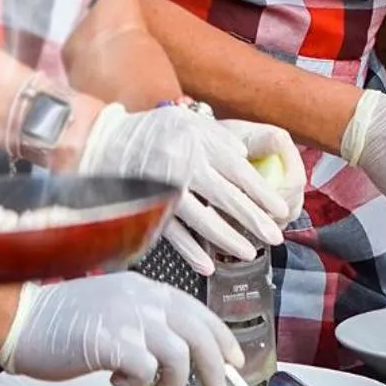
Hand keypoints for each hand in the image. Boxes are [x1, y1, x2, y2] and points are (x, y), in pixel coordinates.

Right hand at [0, 272, 242, 385]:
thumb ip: (146, 317)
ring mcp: (125, 317)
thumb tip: (183, 348)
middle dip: (215, 368)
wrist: (22, 319)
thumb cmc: (63, 319)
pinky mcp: (110, 342)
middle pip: (198, 332)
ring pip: (178, 356)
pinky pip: (145, 370)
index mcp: (142, 287)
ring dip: (174, 385)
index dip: (221, 338)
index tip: (233, 360)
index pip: (196, 310)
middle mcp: (139, 297)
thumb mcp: (114, 305)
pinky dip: (139, 384)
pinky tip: (121, 383)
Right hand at [79, 104, 291, 274]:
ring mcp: (164, 189)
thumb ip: (217, 137)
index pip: (239, 171)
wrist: (103, 140)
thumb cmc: (150, 130)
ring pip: (204, 221)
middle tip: (275, 237)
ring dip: (229, 240)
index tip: (281, 209)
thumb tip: (244, 158)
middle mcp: (183, 165)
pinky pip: (174, 234)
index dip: (263, 193)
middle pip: (227, 198)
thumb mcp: (186, 120)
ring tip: (249, 253)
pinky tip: (207, 266)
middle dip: (254, 221)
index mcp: (197, 142)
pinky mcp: (147, 206)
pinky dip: (191, 252)